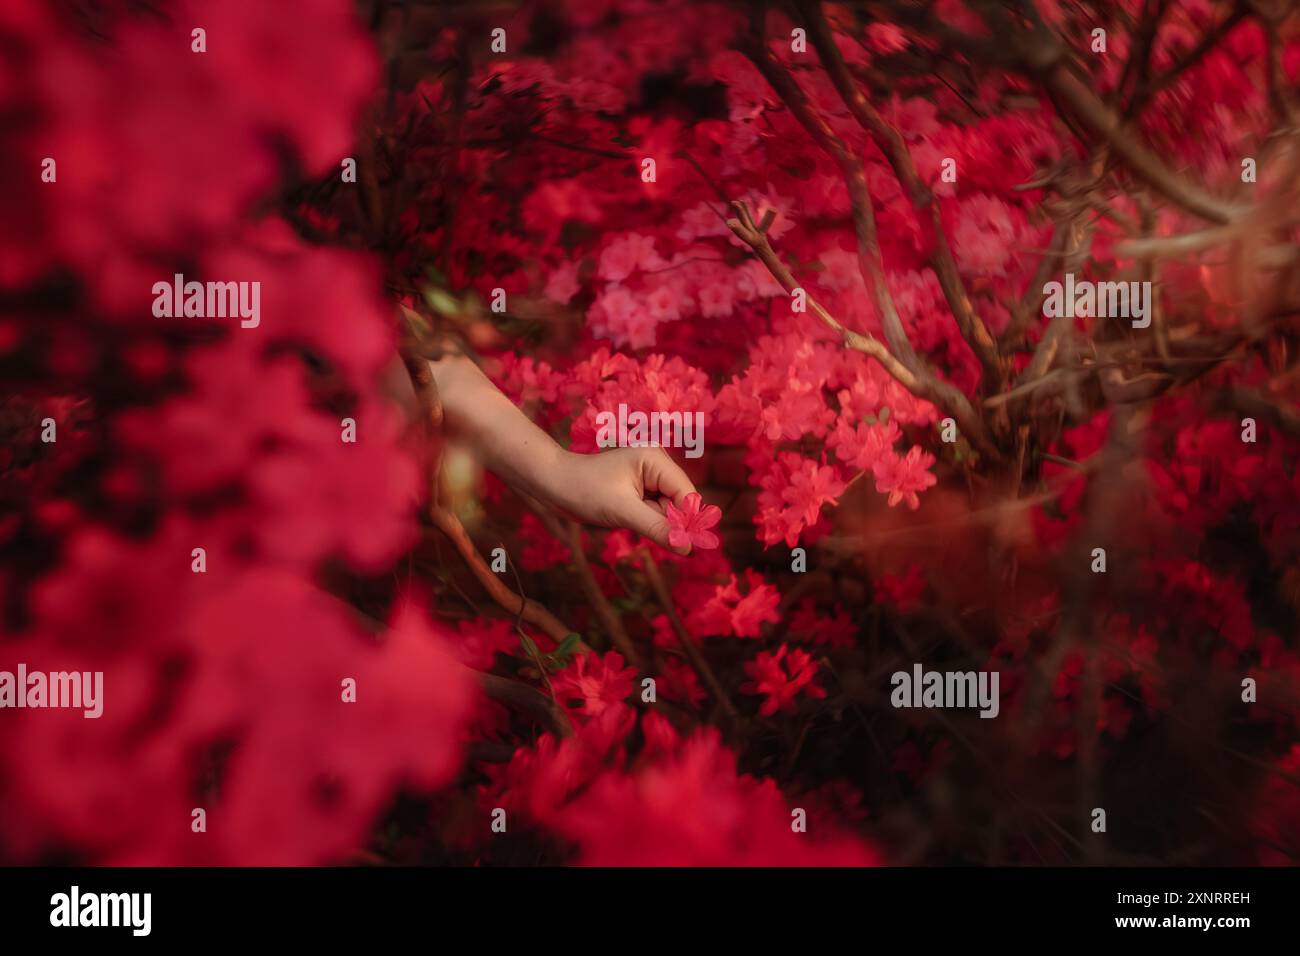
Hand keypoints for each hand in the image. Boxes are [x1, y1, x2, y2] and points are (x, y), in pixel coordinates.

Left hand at [539, 447, 699, 553]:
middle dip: (668, 521)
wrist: (554, 484)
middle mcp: (657, 464)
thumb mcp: (623, 512)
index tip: (686, 547)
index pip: (687, 494)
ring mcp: (649, 476)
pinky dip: (645, 520)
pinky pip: (654, 511)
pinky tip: (624, 515)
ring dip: (654, 522)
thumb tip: (688, 548)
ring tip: (625, 516)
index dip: (688, 520)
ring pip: (667, 510)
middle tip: (641, 527)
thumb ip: (658, 528)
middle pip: (680, 502)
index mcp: (656, 459)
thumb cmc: (584, 491)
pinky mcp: (640, 489)